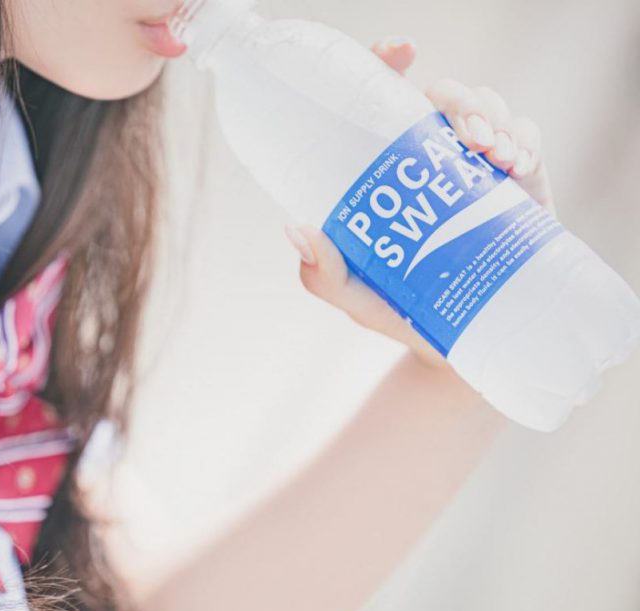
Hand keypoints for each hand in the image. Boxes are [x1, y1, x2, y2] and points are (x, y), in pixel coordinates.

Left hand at [284, 37, 556, 369]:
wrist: (460, 345)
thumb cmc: (399, 310)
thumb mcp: (354, 295)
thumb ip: (321, 273)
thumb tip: (296, 230)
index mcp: (385, 169)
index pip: (382, 101)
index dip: (388, 65)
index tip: (400, 52)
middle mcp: (430, 157)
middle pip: (444, 96)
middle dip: (459, 99)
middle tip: (466, 135)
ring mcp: (475, 166)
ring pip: (488, 108)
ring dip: (495, 118)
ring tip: (495, 155)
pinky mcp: (518, 180)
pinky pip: (526, 136)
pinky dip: (525, 139)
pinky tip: (517, 164)